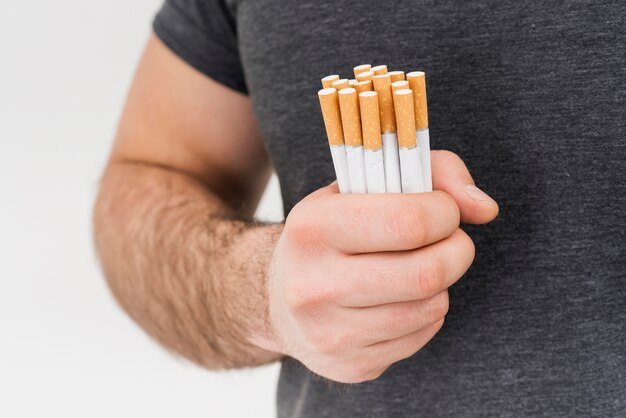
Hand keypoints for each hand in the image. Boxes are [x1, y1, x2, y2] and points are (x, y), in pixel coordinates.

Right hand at [262, 151, 498, 382]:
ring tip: (420, 265)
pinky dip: (427, 311)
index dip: (445, 212)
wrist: (277, 296)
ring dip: (442, 281)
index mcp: (312, 228)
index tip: (442, 209)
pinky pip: (422, 335)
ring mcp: (330, 333)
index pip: (408, 222)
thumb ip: (432, 172)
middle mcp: (313, 285)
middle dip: (457, 250)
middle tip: (449, 239)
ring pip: (431, 306)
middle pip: (426, 272)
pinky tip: (403, 296)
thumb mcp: (363, 184)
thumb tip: (485, 208)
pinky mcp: (350, 365)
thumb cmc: (331, 232)